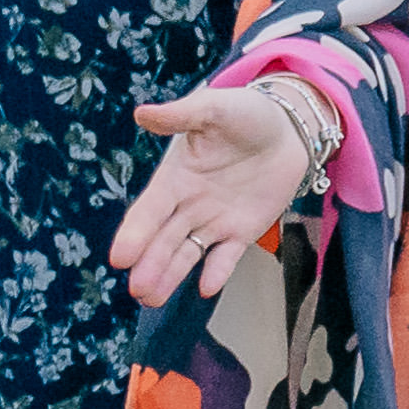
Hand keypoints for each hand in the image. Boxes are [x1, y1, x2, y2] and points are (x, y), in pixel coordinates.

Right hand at [102, 75, 331, 302]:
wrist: (289, 127)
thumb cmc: (245, 114)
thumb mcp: (215, 109)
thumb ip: (182, 115)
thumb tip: (143, 113)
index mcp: (175, 178)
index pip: (149, 211)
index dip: (135, 233)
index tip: (119, 258)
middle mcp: (188, 204)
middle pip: (164, 240)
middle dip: (150, 264)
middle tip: (137, 289)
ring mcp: (215, 220)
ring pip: (187, 253)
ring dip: (171, 275)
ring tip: (151, 298)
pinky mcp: (243, 230)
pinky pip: (227, 256)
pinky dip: (218, 271)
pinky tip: (206, 287)